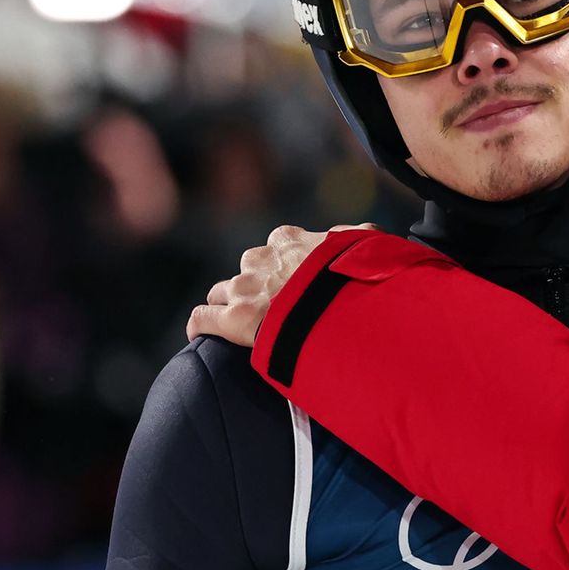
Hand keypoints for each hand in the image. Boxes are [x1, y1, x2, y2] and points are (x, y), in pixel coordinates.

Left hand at [187, 224, 375, 347]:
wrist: (341, 308)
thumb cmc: (357, 276)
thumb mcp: (367, 245)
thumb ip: (356, 236)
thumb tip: (361, 235)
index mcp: (288, 241)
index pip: (276, 245)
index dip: (284, 265)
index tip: (297, 282)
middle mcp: (261, 260)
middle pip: (247, 270)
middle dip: (256, 285)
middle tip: (277, 308)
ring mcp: (245, 289)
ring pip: (221, 292)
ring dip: (231, 304)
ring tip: (248, 325)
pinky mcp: (233, 318)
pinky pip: (201, 318)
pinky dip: (201, 325)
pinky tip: (202, 334)